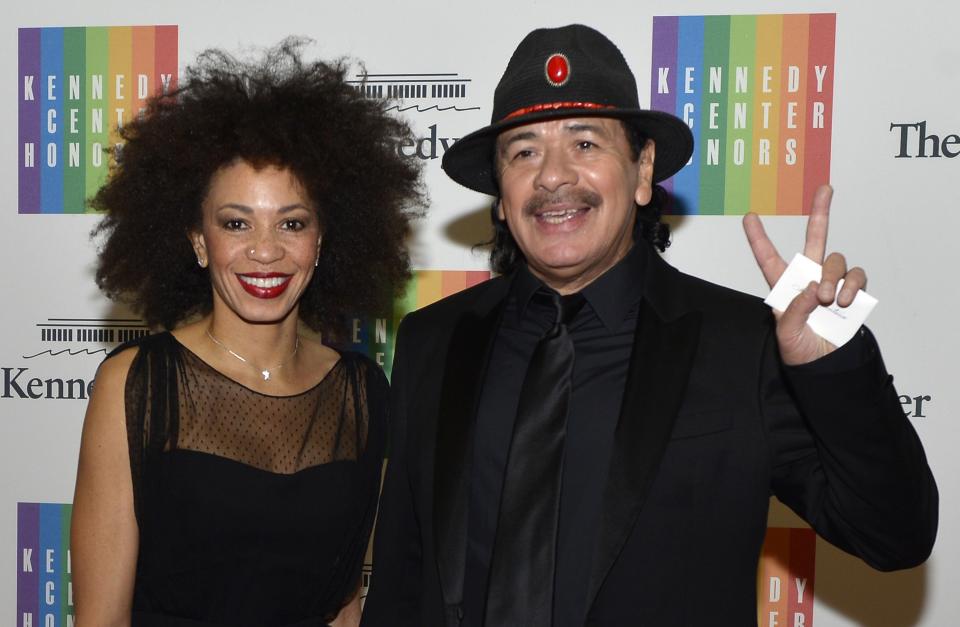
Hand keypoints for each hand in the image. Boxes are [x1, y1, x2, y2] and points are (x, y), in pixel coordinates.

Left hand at [742, 185, 867, 364]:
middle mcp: (807, 278)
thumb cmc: (800, 349)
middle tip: (825, 188)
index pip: (768, 257)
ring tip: (827, 300)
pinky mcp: (852, 291)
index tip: (749, 216)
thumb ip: (795, 309)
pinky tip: (843, 301)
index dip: (758, 237)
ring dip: (831, 277)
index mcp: (783, 286)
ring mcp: (831, 282)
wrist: (825, 364)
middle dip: (821, 212)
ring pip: (835, 259)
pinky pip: (857, 275)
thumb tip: (811, 287)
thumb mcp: (787, 332)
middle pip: (815, 238)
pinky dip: (852, 285)